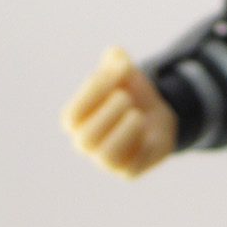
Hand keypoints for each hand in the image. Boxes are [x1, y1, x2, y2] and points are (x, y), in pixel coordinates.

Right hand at [61, 46, 177, 177]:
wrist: (156, 114)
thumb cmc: (129, 92)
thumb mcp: (124, 72)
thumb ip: (116, 61)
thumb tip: (115, 54)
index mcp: (76, 120)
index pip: (71, 116)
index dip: (92, 93)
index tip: (116, 73)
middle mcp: (86, 143)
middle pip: (85, 138)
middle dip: (108, 113)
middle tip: (126, 98)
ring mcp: (105, 160)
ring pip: (106, 157)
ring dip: (124, 132)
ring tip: (136, 116)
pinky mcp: (128, 171)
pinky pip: (131, 166)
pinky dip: (141, 145)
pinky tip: (146, 131)